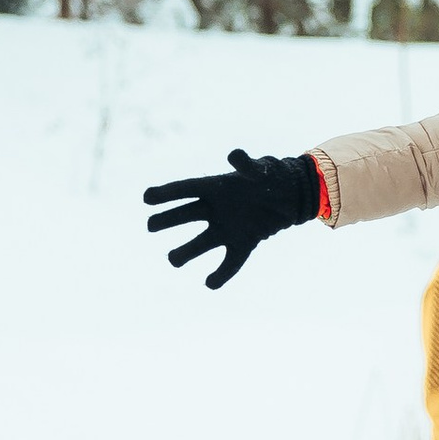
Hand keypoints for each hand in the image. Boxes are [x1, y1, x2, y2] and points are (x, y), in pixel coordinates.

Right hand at [142, 148, 319, 289]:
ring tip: (173, 260)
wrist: (292, 194)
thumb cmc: (272, 175)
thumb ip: (248, 165)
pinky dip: (222, 274)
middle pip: (186, 215)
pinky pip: (230, 261)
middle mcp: (216, 209)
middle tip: (150, 226)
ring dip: (187, 251)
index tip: (146, 198)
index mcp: (215, 187)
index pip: (185, 190)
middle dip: (168, 220)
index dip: (166, 193)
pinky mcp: (243, 243)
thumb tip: (234, 155)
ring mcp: (228, 228)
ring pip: (203, 243)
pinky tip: (210, 284)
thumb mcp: (262, 168)